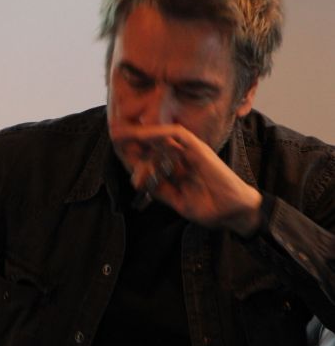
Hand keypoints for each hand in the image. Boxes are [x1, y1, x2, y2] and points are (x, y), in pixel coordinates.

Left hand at [110, 123, 262, 236]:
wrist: (232, 213)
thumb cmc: (208, 207)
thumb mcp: (175, 198)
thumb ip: (158, 188)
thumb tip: (138, 180)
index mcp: (175, 167)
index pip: (150, 155)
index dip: (132, 152)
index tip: (115, 148)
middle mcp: (181, 156)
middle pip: (152, 143)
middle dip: (131, 139)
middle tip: (112, 133)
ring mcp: (190, 151)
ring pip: (160, 137)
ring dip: (139, 134)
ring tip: (119, 132)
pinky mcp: (198, 148)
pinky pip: (175, 134)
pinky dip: (158, 133)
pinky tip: (141, 134)